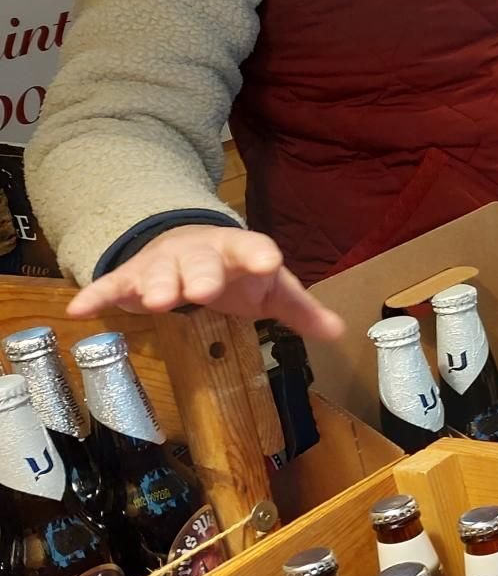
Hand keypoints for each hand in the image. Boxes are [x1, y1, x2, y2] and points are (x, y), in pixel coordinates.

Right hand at [67, 225, 344, 340]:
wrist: (187, 244)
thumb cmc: (235, 271)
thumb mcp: (271, 289)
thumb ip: (300, 310)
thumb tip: (340, 331)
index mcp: (240, 253)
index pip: (254, 249)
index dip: (260, 255)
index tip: (269, 261)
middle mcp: (200, 254)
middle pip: (201, 262)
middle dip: (201, 275)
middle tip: (201, 291)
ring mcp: (163, 263)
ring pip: (158, 272)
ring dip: (156, 285)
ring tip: (154, 302)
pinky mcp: (130, 277)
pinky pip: (111, 285)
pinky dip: (97, 294)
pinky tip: (80, 309)